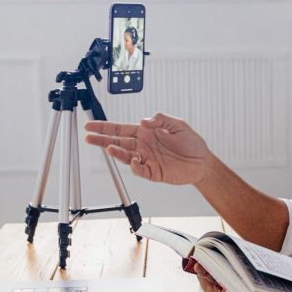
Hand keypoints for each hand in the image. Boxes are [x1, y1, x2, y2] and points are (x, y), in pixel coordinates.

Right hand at [84, 113, 212, 184]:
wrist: (202, 162)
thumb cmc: (191, 143)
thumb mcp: (178, 124)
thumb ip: (161, 119)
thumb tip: (143, 120)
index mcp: (146, 133)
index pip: (121, 129)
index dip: (106, 127)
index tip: (92, 125)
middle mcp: (143, 145)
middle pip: (117, 142)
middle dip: (102, 139)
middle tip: (88, 137)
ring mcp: (147, 159)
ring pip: (126, 156)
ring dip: (116, 152)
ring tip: (108, 148)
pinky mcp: (153, 172)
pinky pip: (140, 170)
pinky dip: (135, 167)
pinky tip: (134, 161)